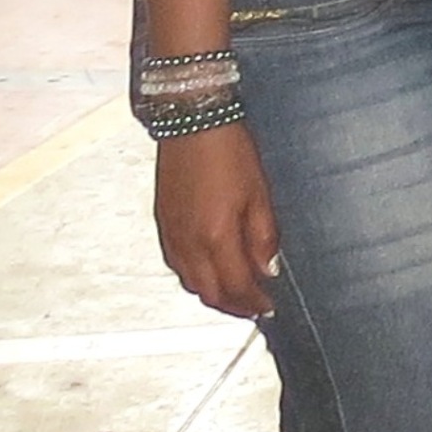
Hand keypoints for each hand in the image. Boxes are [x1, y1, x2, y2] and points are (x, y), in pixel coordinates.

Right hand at [153, 121, 281, 319]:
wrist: (192, 124)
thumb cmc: (228, 152)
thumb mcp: (260, 195)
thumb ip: (264, 238)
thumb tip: (268, 269)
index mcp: (215, 237)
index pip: (235, 288)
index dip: (254, 303)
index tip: (269, 306)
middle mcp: (188, 243)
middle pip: (209, 293)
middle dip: (233, 307)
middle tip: (254, 306)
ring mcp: (171, 235)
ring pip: (190, 283)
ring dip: (213, 294)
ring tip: (236, 293)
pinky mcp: (163, 224)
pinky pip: (176, 265)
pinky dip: (195, 277)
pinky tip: (210, 270)